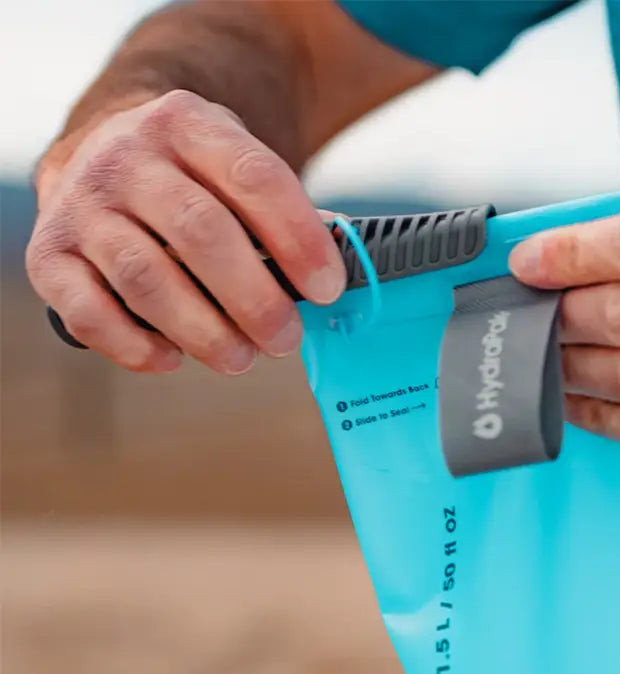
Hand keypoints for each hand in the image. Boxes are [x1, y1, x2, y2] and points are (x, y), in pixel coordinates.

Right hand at [26, 90, 345, 374]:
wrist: (107, 148)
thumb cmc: (194, 177)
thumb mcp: (238, 167)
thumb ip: (283, 215)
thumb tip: (328, 284)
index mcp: (187, 124)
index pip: (253, 178)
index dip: (297, 239)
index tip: (327, 288)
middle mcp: (125, 157)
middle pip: (200, 232)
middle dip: (254, 299)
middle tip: (285, 339)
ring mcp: (81, 205)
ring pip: (146, 278)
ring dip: (204, 331)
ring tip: (241, 357)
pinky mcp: (48, 255)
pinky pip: (88, 313)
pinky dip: (134, 346)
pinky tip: (171, 358)